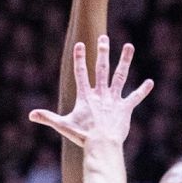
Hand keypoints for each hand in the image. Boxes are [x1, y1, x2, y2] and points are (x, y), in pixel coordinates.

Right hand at [29, 36, 152, 146]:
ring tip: (129, 46)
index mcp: (85, 97)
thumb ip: (48, 118)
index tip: (79, 44)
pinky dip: (143, 91)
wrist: (101, 144)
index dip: (79, 58)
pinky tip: (150, 82)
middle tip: (103, 38)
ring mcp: (114, 100)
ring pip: (120, 76)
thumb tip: (31, 115)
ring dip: (125, 61)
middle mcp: (100, 94)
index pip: (81, 73)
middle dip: (102, 52)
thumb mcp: (63, 125)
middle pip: (101, 69)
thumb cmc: (82, 136)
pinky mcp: (125, 109)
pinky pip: (135, 98)